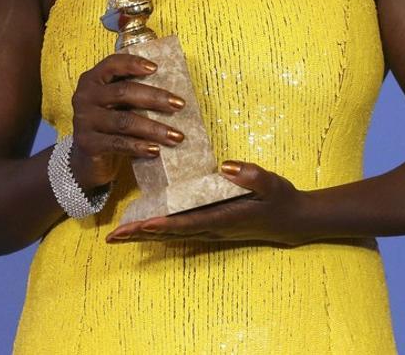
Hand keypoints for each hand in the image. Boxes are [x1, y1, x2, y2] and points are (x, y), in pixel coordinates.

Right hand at [68, 53, 187, 189]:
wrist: (88, 160)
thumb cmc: (110, 125)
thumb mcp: (116, 104)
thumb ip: (133, 94)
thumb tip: (172, 94)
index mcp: (92, 80)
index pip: (112, 64)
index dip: (133, 63)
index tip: (156, 67)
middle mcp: (84, 96)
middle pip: (123, 92)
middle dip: (155, 97)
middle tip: (179, 105)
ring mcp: (84, 120)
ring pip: (124, 121)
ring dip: (153, 128)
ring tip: (175, 135)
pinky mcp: (87, 143)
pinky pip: (117, 143)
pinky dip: (139, 146)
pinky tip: (155, 149)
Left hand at [105, 161, 310, 245]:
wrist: (292, 221)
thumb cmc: (280, 199)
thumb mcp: (272, 184)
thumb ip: (251, 175)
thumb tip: (225, 167)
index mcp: (222, 217)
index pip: (186, 222)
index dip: (162, 225)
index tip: (139, 225)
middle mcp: (211, 227)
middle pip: (170, 234)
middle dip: (141, 235)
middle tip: (113, 237)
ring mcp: (209, 229)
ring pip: (170, 234)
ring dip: (144, 235)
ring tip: (117, 236)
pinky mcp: (210, 225)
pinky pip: (178, 230)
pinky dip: (158, 230)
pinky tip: (143, 227)